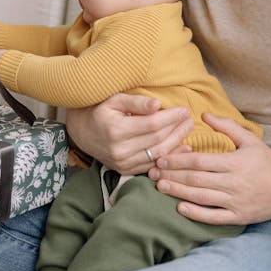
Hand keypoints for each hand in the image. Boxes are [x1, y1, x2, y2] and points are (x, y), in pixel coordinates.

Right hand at [65, 94, 192, 173]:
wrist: (81, 132)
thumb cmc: (100, 110)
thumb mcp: (114, 99)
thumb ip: (136, 102)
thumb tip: (158, 105)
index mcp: (116, 130)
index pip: (152, 125)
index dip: (170, 118)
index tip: (184, 110)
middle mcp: (119, 149)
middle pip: (157, 141)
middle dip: (177, 129)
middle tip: (190, 119)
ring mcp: (122, 163)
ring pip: (157, 155)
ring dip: (176, 143)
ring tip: (187, 130)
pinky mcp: (125, 170)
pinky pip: (152, 165)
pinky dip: (168, 157)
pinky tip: (180, 147)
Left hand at [150, 114, 270, 224]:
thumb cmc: (267, 162)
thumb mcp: (249, 139)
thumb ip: (226, 126)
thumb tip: (202, 115)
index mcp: (233, 163)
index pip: (199, 161)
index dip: (177, 160)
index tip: (160, 158)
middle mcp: (233, 183)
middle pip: (196, 179)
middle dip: (172, 175)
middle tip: (152, 173)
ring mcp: (236, 201)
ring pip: (201, 197)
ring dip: (178, 192)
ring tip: (160, 187)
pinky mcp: (239, 216)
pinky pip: (214, 217)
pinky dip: (196, 214)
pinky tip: (180, 208)